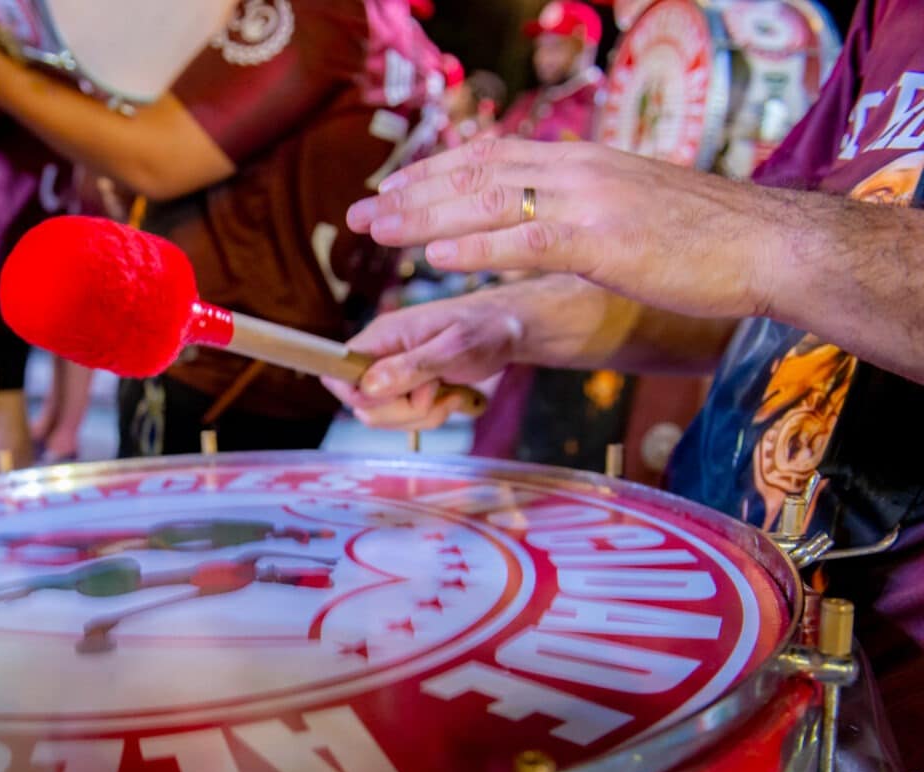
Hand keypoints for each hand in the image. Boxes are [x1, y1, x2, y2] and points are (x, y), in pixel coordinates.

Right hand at [324, 292, 523, 430]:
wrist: (508, 329)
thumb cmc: (484, 328)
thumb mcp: (453, 348)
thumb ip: (411, 367)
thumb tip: (369, 385)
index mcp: (382, 337)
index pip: (337, 372)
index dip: (358, 394)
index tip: (398, 395)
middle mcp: (380, 356)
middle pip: (362, 405)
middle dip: (402, 411)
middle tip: (435, 392)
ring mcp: (393, 374)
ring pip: (383, 417)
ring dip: (420, 416)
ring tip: (448, 393)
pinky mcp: (407, 389)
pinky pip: (404, 419)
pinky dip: (430, 417)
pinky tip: (450, 398)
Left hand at [346, 138, 786, 321]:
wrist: (771, 243)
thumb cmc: (709, 237)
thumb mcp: (635, 209)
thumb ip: (587, 208)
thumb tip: (554, 217)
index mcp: (583, 161)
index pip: (491, 156)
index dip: (433, 173)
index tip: (390, 190)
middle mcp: (578, 170)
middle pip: (474, 173)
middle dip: (409, 193)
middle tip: (357, 215)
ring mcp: (589, 201)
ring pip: (488, 200)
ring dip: (424, 217)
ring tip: (376, 232)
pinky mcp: (603, 241)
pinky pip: (524, 240)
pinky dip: (474, 246)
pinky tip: (435, 258)